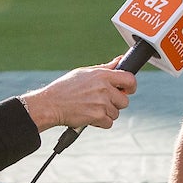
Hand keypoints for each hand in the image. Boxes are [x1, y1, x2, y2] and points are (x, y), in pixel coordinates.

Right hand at [19, 63, 137, 130]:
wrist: (51, 103)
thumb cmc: (66, 88)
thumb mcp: (85, 72)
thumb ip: (105, 68)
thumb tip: (119, 60)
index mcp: (102, 75)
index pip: (130, 79)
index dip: (131, 86)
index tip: (127, 90)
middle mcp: (104, 88)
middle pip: (124, 100)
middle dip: (115, 103)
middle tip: (101, 102)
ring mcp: (101, 103)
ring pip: (116, 113)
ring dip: (106, 113)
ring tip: (91, 108)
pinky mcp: (97, 116)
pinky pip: (109, 122)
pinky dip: (100, 122)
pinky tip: (90, 116)